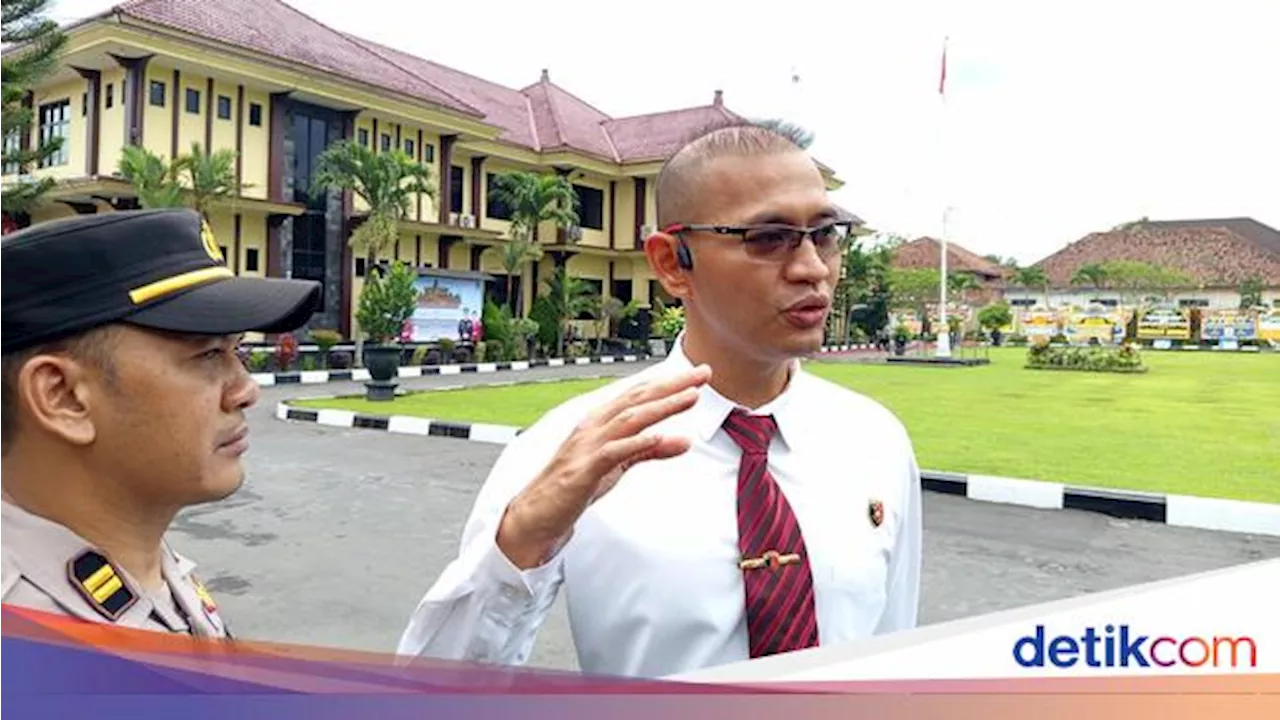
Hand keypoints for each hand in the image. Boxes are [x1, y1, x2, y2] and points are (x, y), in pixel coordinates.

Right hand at [496, 364, 712, 568]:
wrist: (539, 513)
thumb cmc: (577, 484)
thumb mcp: (621, 464)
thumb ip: (651, 450)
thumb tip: (684, 441)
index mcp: (601, 421)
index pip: (639, 395)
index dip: (670, 382)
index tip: (697, 374)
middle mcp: (594, 426)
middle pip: (638, 399)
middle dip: (672, 385)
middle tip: (702, 374)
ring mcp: (588, 446)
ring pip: (629, 419)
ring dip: (662, 406)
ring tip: (690, 398)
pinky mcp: (585, 470)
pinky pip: (613, 452)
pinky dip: (636, 442)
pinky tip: (657, 435)